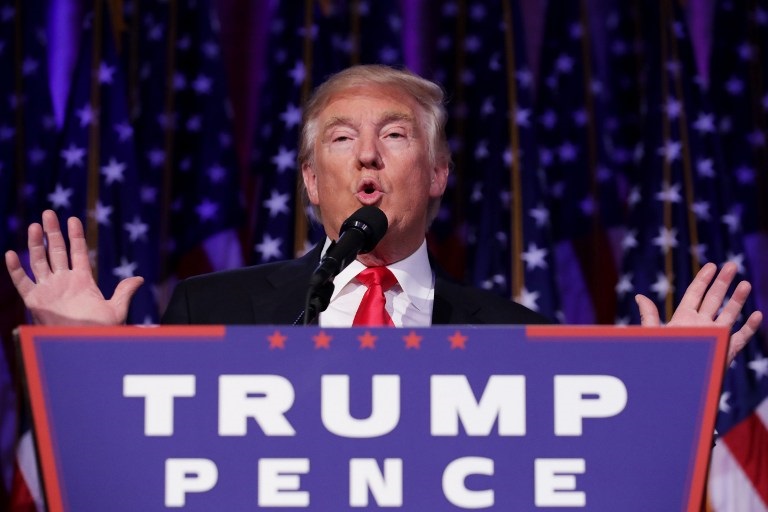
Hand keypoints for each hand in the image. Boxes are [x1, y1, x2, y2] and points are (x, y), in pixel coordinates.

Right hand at [4, 210, 143, 324]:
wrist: (85, 344)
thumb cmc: (101, 331)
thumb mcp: (116, 309)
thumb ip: (124, 291)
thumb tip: (138, 279)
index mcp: (83, 280)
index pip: (78, 252)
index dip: (75, 236)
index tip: (73, 219)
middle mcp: (64, 281)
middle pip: (56, 251)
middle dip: (52, 232)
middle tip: (48, 213)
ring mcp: (49, 289)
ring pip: (39, 261)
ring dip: (35, 243)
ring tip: (34, 225)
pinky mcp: (35, 301)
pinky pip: (22, 282)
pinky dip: (15, 269)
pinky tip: (10, 254)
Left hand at [635, 262, 762, 363]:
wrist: (672, 382)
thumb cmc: (661, 358)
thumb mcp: (654, 334)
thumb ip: (649, 315)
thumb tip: (639, 296)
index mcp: (683, 318)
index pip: (695, 294)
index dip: (703, 279)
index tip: (712, 265)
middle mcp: (701, 324)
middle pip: (714, 299)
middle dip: (723, 282)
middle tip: (732, 265)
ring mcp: (714, 336)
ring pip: (729, 314)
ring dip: (737, 300)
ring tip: (746, 284)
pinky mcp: (725, 351)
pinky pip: (740, 338)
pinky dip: (749, 328)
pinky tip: (757, 315)